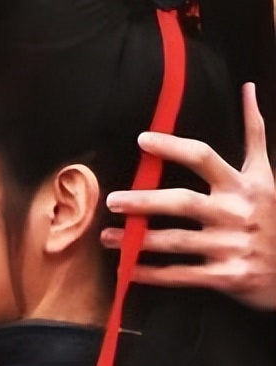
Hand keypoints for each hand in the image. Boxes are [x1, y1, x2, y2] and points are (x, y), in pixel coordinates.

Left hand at [101, 84, 275, 310]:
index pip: (204, 158)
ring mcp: (230, 246)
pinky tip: (127, 268)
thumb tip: (247, 88)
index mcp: (243, 185)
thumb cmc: (272, 215)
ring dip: (138, 240)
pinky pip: (181, 274)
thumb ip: (254, 132)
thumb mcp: (266, 174)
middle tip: (112, 200)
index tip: (142, 139)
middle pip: (184, 203)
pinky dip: (152, 273)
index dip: (173, 147)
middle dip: (146, 201)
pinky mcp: (226, 276)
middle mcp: (235, 213)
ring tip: (106, 237)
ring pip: (176, 242)